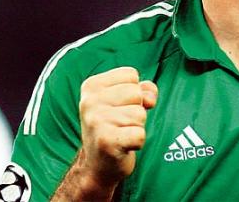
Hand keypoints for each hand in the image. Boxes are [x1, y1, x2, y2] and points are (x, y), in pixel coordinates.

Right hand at [78, 67, 157, 188]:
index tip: (119, 106)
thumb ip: (143, 89)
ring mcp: (96, 121)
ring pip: (140, 114)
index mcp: (91, 85)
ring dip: (136, 126)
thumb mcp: (125, 100)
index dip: (133, 91)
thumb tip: (149, 98)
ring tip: (121, 133)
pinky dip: (138, 142)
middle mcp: (89, 101)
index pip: (131, 74)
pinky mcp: (106, 141)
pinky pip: (140, 134)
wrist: (97, 164)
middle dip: (136, 109)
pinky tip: (123, 145)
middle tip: (120, 123)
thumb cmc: (114, 126)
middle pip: (136, 93)